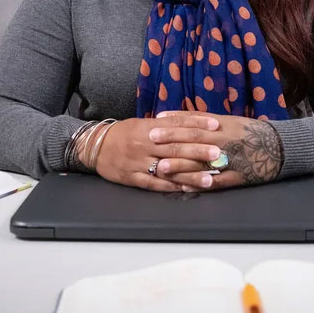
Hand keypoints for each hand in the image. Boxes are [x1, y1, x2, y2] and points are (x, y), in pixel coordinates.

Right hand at [94, 114, 222, 192]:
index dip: (197, 124)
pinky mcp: (134, 178)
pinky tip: (188, 189)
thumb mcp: (142, 123)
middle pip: (175, 147)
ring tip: (210, 178)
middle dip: (198, 150)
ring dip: (190, 174)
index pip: (176, 124)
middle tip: (218, 153)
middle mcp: (145, 144)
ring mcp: (139, 162)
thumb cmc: (124, 134)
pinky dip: (172, 187)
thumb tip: (192, 123)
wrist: (95, 147)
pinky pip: (155, 184)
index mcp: (148, 127)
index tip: (215, 126)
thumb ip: (165, 125)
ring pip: (168, 168)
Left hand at [148, 111, 283, 191]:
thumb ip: (206, 120)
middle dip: (171, 141)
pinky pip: (216, 182)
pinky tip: (184, 188)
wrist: (279, 147)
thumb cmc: (251, 132)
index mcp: (222, 126)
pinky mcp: (238, 177)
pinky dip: (199, 184)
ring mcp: (231, 159)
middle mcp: (225, 141)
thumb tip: (180, 117)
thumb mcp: (230, 120)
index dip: (173, 124)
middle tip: (150, 142)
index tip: (154, 124)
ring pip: (202, 163)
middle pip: (194, 140)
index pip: (193, 124)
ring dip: (181, 165)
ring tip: (161, 167)